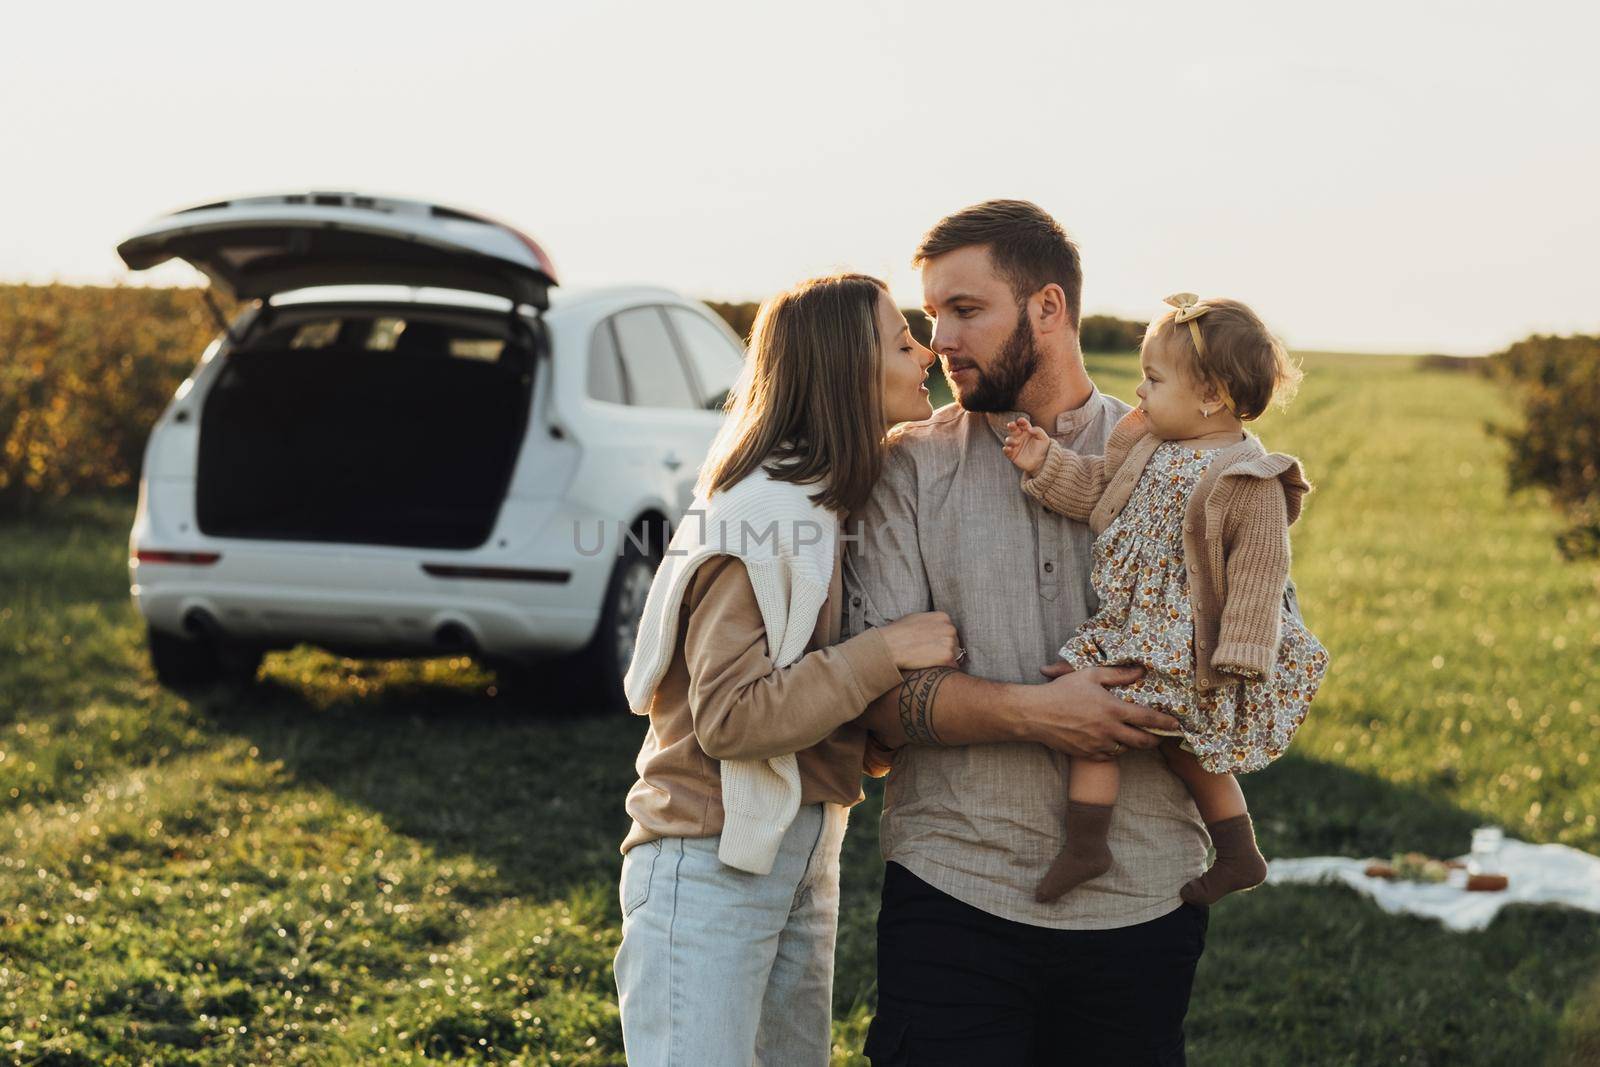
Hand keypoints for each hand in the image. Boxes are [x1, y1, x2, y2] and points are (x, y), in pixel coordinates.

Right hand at [879, 611, 961, 670]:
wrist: (890, 646)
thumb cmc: (897, 633)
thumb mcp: (915, 618)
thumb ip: (929, 622)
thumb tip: (933, 628)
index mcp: (943, 617)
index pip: (950, 630)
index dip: (941, 640)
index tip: (932, 646)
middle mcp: (949, 627)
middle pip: (955, 642)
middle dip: (946, 649)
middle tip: (930, 655)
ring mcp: (950, 642)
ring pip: (956, 655)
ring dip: (946, 660)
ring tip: (930, 661)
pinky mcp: (947, 657)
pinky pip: (954, 666)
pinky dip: (946, 669)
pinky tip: (933, 667)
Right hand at [1002, 416, 1050, 476]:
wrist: (1042, 463)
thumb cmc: (1043, 449)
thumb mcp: (1044, 439)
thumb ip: (1038, 431)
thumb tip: (1029, 429)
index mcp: (1027, 431)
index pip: (1023, 424)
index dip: (1021, 421)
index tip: (1020, 420)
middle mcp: (1020, 437)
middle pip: (1013, 429)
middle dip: (1011, 426)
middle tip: (1010, 425)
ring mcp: (1015, 445)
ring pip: (1009, 440)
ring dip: (1010, 440)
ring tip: (1016, 443)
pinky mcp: (1012, 454)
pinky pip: (1006, 451)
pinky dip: (1006, 449)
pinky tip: (1008, 448)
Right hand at [1013, 663, 1180, 758]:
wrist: (1035, 714)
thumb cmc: (1062, 691)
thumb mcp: (1090, 675)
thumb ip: (1118, 675)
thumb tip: (1139, 672)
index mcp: (1113, 710)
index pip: (1148, 719)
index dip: (1165, 722)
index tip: (1175, 724)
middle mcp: (1109, 730)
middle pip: (1143, 741)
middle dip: (1155, 739)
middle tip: (1159, 736)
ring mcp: (1099, 745)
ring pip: (1126, 750)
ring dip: (1133, 744)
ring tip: (1133, 736)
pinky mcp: (1088, 754)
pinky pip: (1109, 757)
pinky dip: (1114, 750)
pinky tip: (1112, 742)